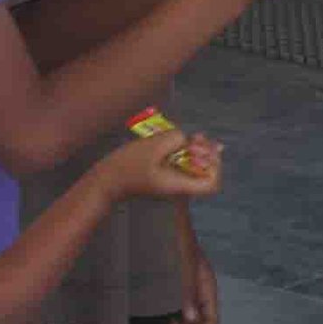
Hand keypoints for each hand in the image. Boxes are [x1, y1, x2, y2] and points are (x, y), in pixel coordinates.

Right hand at [97, 131, 223, 202]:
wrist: (106, 181)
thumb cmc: (128, 166)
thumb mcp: (154, 146)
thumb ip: (176, 138)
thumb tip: (186, 138)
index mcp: (179, 184)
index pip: (211, 185)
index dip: (215, 166)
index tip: (204, 150)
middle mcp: (179, 186)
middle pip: (208, 174)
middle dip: (208, 153)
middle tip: (197, 138)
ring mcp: (173, 182)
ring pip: (197, 168)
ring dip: (199, 150)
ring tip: (194, 136)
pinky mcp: (166, 175)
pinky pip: (185, 165)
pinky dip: (188, 152)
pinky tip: (187, 140)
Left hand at [172, 220, 220, 323]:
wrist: (162, 212)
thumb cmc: (172, 235)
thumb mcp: (181, 265)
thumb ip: (187, 292)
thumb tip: (192, 318)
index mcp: (204, 282)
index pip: (211, 318)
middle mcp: (196, 284)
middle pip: (200, 319)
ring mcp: (184, 281)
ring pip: (187, 313)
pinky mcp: (171, 278)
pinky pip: (176, 303)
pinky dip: (170, 314)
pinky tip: (159, 316)